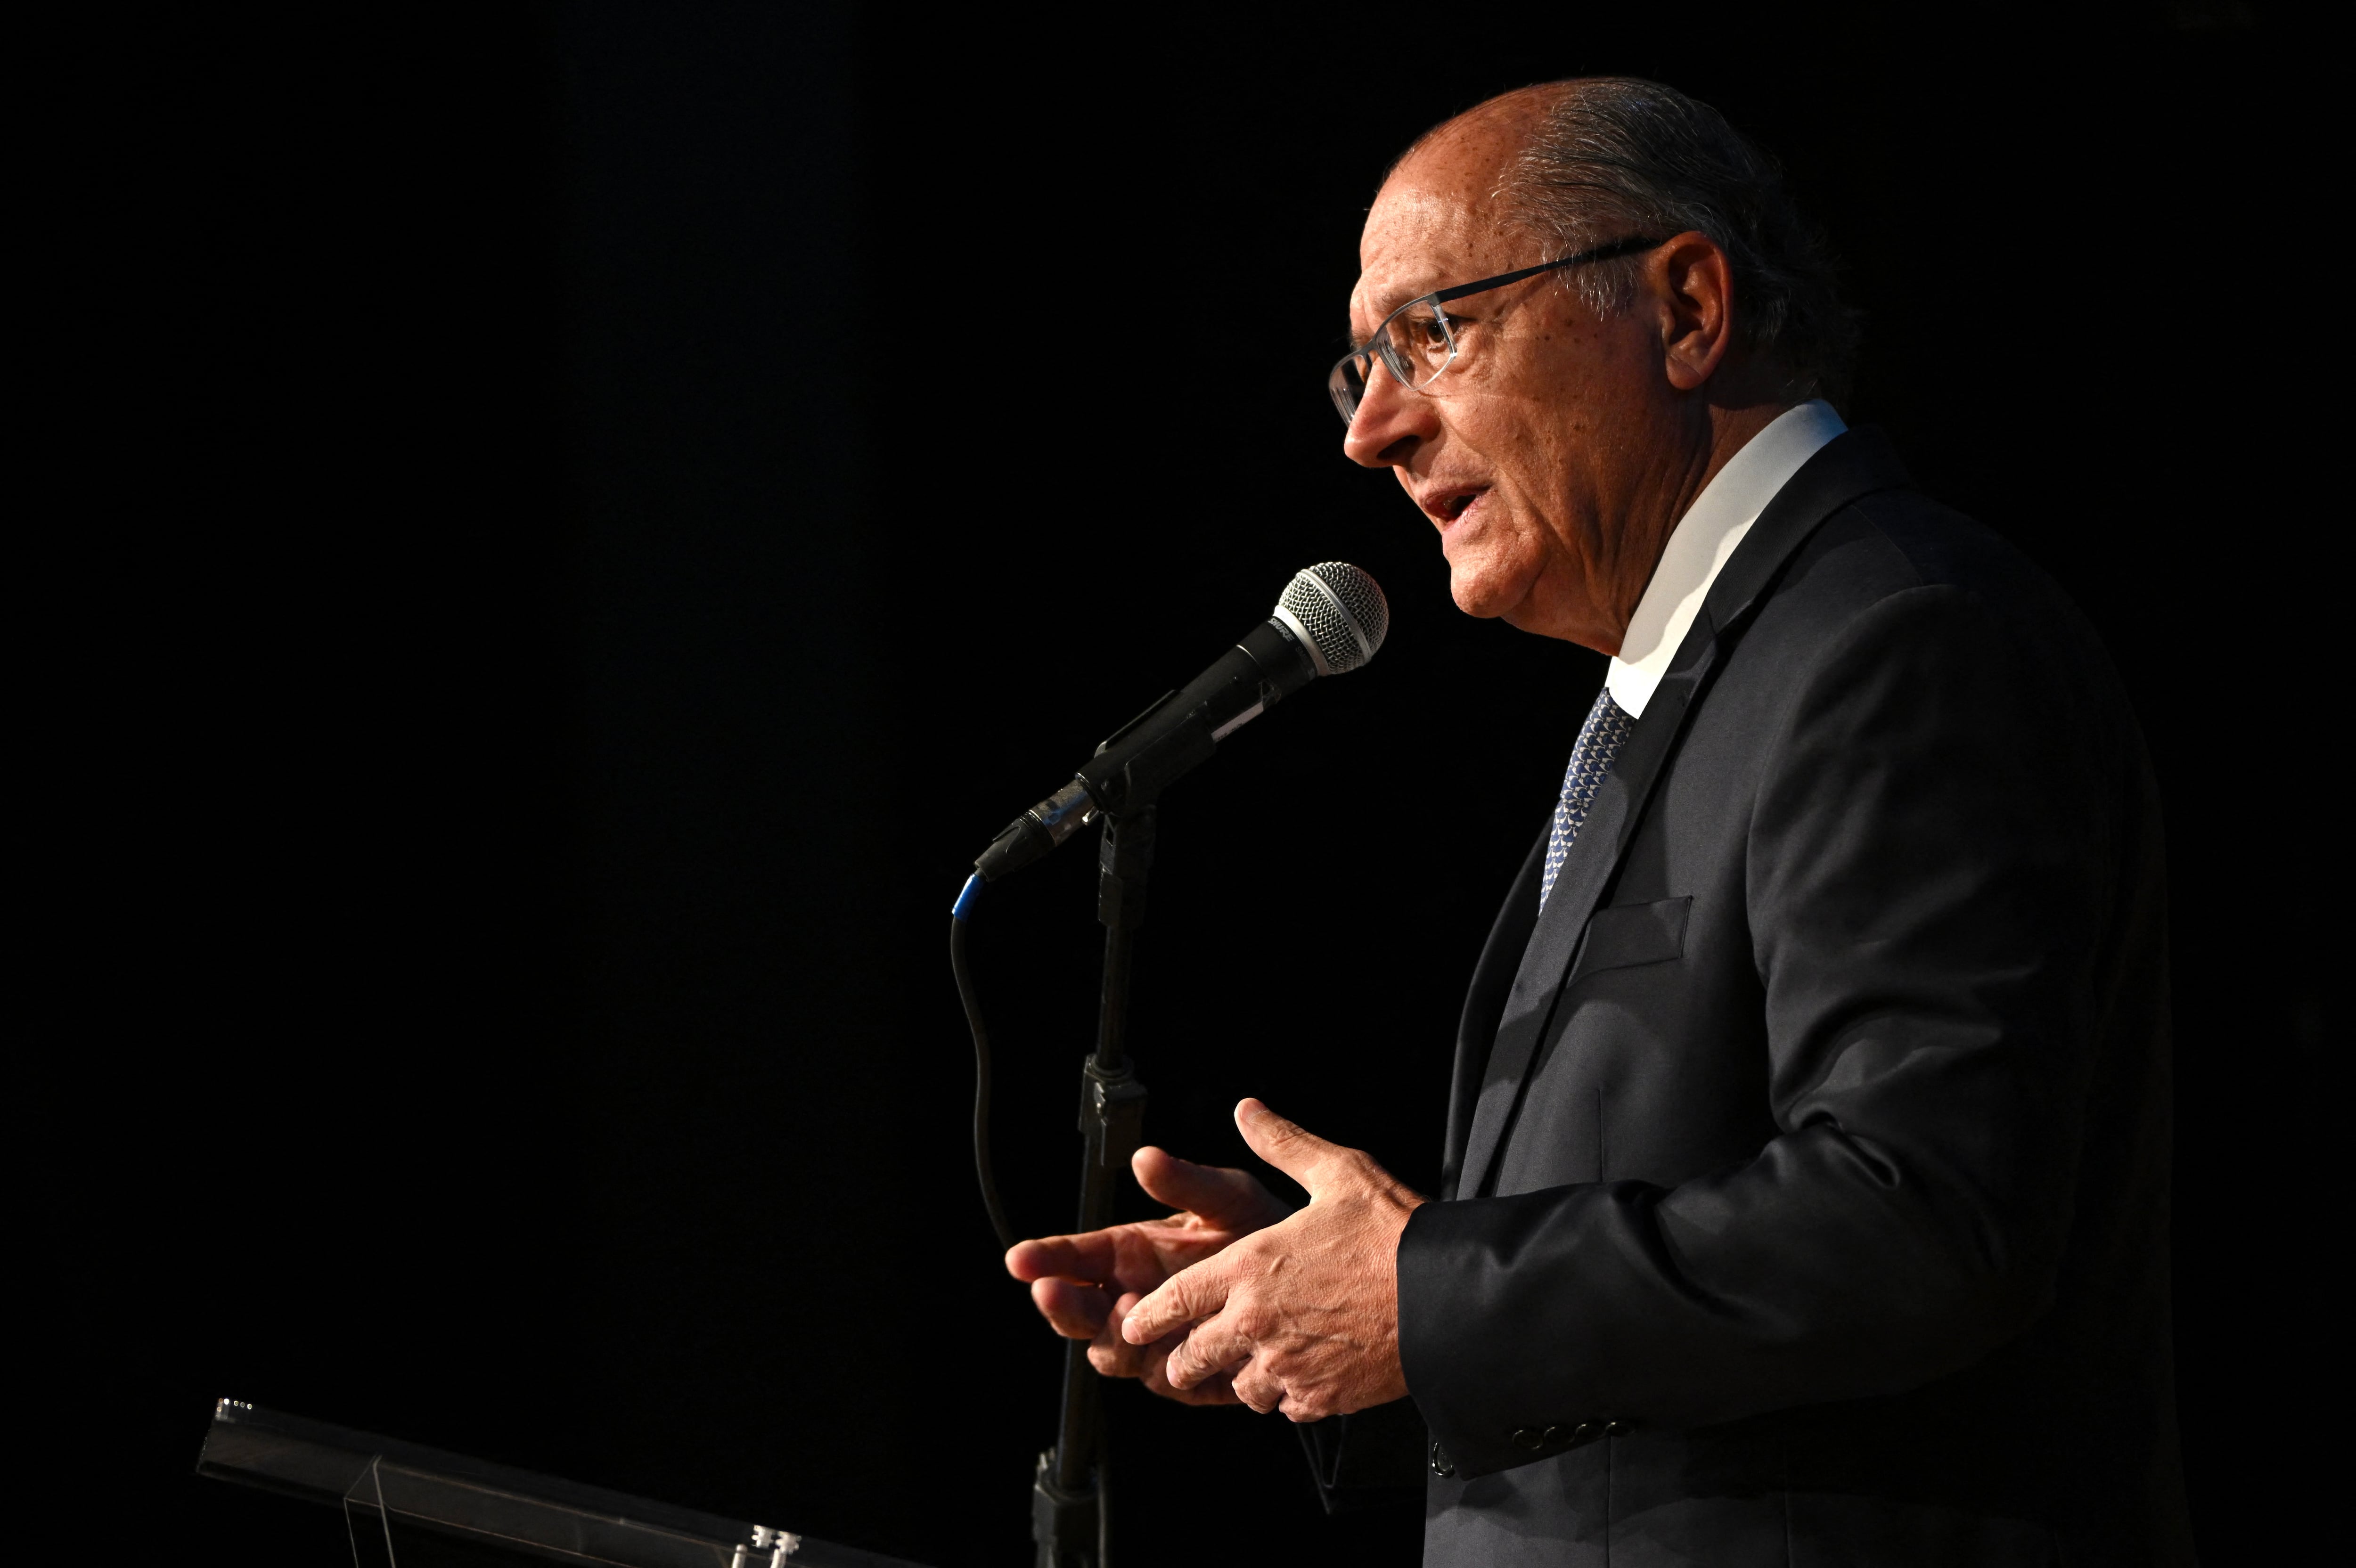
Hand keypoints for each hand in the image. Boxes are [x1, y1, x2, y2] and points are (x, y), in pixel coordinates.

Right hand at [1005, 1144, 1291, 1404]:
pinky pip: (1162, 1378)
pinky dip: (1159, 1365)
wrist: (1315, 1281)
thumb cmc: (1264, 1230)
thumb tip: (1145, 1156)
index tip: (1020, 1258)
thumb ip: (1186, 1183)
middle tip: (1050, 1291)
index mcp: (1130, 1253)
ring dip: (1108, 1334)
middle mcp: (1134, 1298)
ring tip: (1126, 1307)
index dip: (1045, 1258)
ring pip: (1111, 1352)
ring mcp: (1158, 1340)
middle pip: (1079, 1313)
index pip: (1074, 1258)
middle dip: (1060, 1304)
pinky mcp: (1189, 1373)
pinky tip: (1172, 1344)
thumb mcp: (1227, 1199)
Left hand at [1120, 1099, 1424, 1420]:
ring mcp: (1289, 1366)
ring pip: (1240, 1389)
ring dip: (1242, 1377)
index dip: (1149, 1317)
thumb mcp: (1336, 1171)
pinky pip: (1287, 1408)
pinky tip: (1303, 1378)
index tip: (1134, 1324)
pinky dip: (1289, 1397)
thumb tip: (1247, 1111)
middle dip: (1184, 1359)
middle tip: (1183, 1359)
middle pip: (1194, 1357)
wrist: (1448, 1296)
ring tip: (1255, 1364)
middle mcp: (1257, 1323)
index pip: (1175, 1302)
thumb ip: (1282, 1143)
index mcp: (1249, 1269)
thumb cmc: (1393, 1232)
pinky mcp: (1323, 1397)